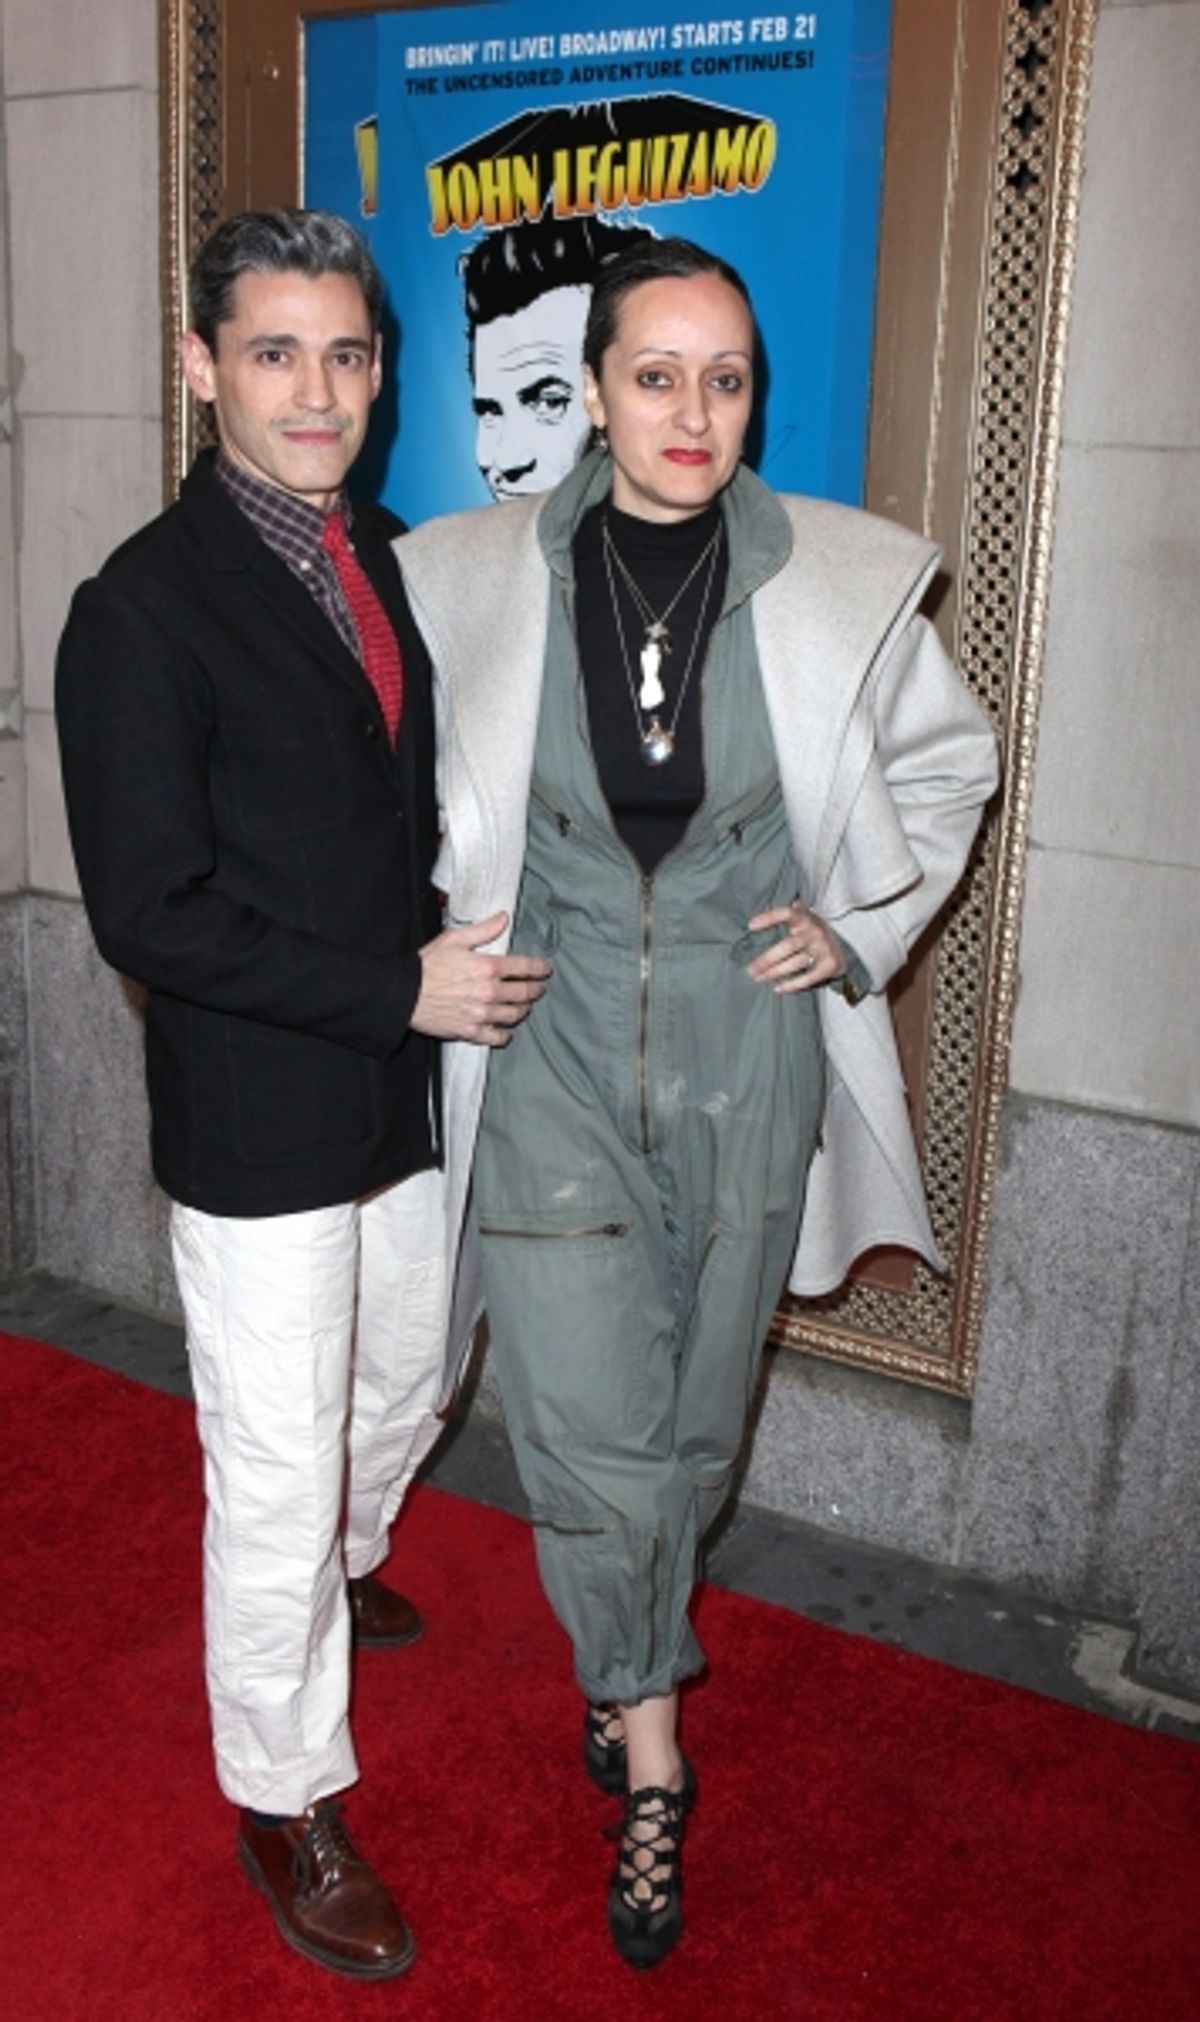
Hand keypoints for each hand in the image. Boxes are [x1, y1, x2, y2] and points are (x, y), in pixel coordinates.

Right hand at [412, 911, 550, 1045]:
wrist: (405, 993)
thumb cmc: (427, 965)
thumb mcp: (454, 938)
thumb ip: (483, 930)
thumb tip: (503, 918)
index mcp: (488, 967)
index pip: (525, 967)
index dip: (539, 968)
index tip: (544, 970)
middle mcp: (490, 992)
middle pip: (524, 993)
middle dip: (535, 990)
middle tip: (538, 989)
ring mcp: (482, 1013)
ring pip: (514, 1015)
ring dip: (523, 1010)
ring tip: (524, 1007)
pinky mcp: (471, 1030)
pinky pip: (496, 1037)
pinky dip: (504, 1034)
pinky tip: (506, 1031)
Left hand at [745, 901, 844, 993]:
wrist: (842, 949)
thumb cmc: (811, 934)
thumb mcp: (802, 920)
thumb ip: (785, 917)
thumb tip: (754, 921)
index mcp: (805, 918)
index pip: (786, 913)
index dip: (769, 917)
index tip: (750, 926)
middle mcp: (815, 931)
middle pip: (787, 946)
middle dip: (767, 959)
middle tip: (751, 969)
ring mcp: (824, 948)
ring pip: (795, 963)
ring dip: (774, 973)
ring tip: (759, 978)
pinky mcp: (830, 965)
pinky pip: (808, 978)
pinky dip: (791, 985)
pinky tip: (777, 989)